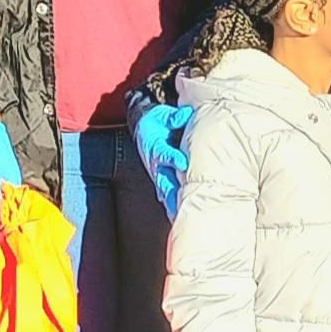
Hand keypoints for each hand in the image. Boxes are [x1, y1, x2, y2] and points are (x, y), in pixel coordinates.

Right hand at [134, 102, 193, 217]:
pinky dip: (172, 204)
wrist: (146, 128)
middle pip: (165, 179)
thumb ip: (175, 118)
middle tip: (182, 202)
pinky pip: (167, 193)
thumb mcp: (164, 116)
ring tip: (179, 216)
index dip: (173, 158)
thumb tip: (184, 115)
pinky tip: (177, 216)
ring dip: (172, 202)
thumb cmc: (158, 122)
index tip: (182, 162)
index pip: (165, 154)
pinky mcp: (163, 178)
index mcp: (156, 147)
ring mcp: (159, 173)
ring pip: (166, 190)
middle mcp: (157, 164)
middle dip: (173, 191)